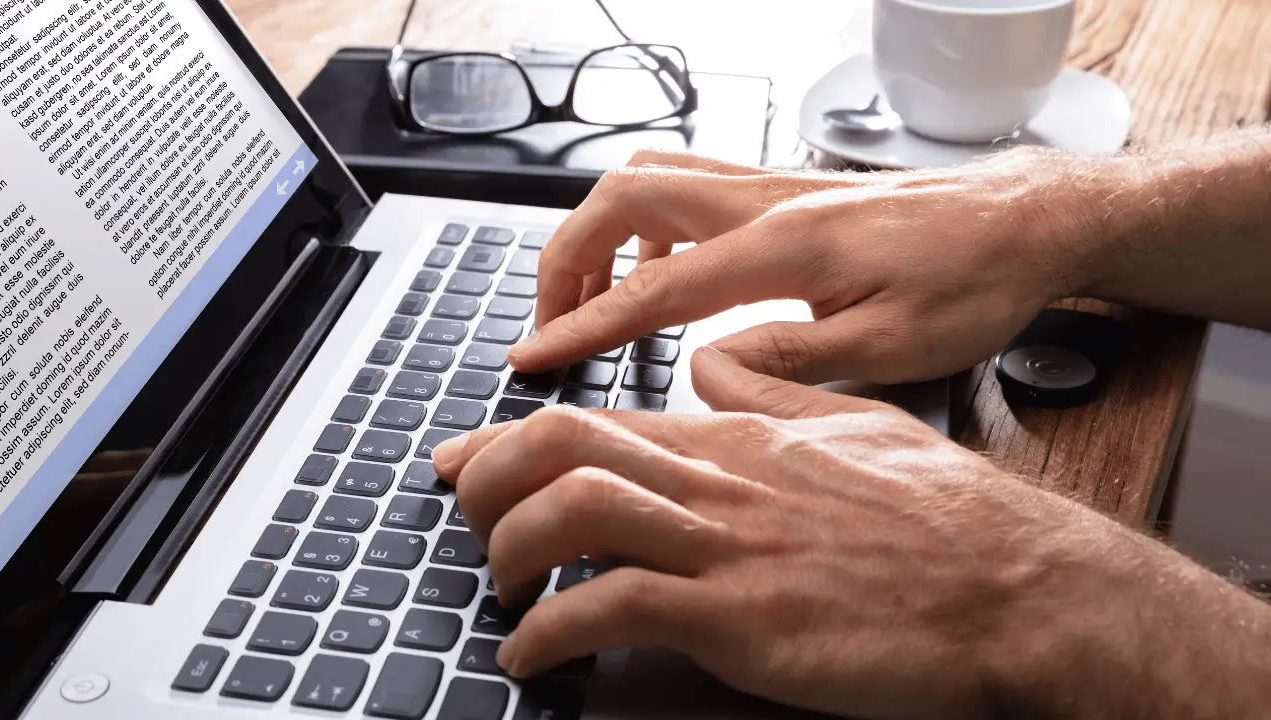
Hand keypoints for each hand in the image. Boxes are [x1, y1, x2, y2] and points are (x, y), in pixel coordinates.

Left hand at [430, 351, 1253, 718]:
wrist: (1018, 586)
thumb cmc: (945, 519)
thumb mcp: (853, 429)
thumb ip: (771, 394)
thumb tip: (712, 366)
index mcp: (737, 440)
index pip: (597, 419)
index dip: (509, 437)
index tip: (462, 458)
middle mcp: (720, 482)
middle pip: (563, 448)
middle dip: (489, 479)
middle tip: (466, 518)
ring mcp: (729, 546)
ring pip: (575, 514)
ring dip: (509, 550)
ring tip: (497, 589)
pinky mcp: (743, 616)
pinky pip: (615, 610)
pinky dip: (552, 633)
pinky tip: (535, 657)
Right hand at [508, 148, 1102, 383]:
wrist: (1023, 224)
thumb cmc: (972, 283)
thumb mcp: (891, 348)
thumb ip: (789, 357)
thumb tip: (705, 363)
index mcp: (783, 248)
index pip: (650, 288)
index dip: (582, 326)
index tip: (533, 355)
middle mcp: (765, 201)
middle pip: (622, 197)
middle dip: (566, 257)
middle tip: (549, 319)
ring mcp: (772, 186)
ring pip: (648, 177)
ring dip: (599, 230)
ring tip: (588, 294)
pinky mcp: (784, 189)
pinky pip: (688, 183)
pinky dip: (645, 222)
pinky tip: (661, 268)